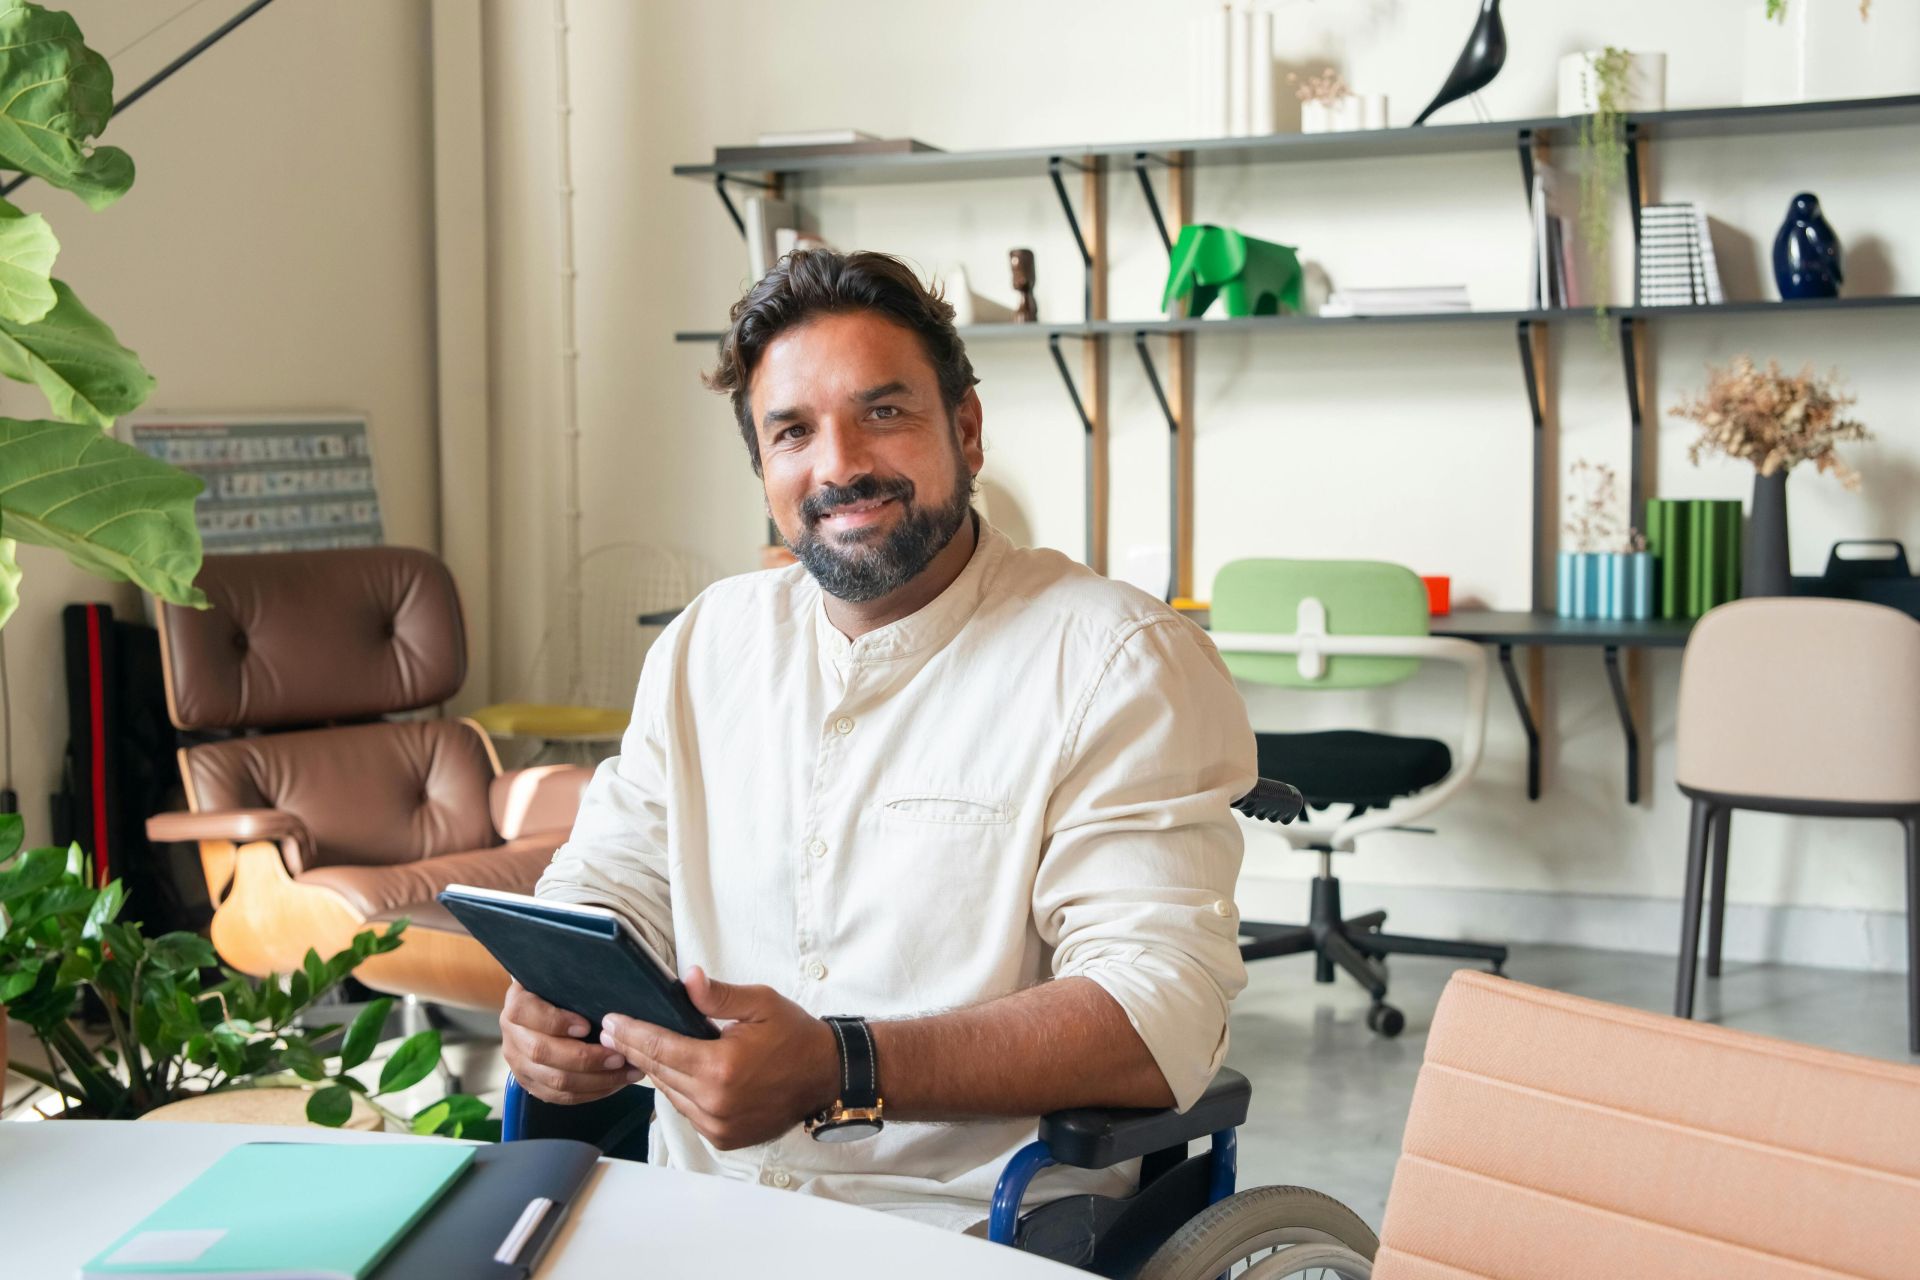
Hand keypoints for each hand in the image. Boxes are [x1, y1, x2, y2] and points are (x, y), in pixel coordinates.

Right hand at [500, 980, 636, 1104]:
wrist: (546, 1010)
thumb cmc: (562, 991)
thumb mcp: (564, 981)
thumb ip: (577, 986)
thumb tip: (610, 1000)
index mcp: (518, 1004)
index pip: (525, 1013)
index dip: (556, 1022)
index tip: (587, 1025)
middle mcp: (512, 1035)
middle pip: (541, 1053)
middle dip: (584, 1058)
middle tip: (618, 1056)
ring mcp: (519, 1064)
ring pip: (553, 1081)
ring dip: (594, 1080)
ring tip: (625, 1073)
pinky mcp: (532, 1084)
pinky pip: (560, 1097)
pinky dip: (590, 1093)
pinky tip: (614, 1084)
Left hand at [599, 967, 838, 1150]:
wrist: (826, 1076)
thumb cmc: (795, 1036)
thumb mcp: (761, 1004)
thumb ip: (718, 995)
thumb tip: (686, 979)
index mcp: (720, 1067)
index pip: (659, 1048)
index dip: (631, 1033)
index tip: (611, 1022)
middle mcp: (714, 1102)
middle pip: (658, 1072)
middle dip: (634, 1050)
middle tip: (613, 1033)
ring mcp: (718, 1125)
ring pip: (670, 1095)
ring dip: (656, 1072)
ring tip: (639, 1050)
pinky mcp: (724, 1137)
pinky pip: (688, 1112)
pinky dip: (679, 1092)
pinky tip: (676, 1074)